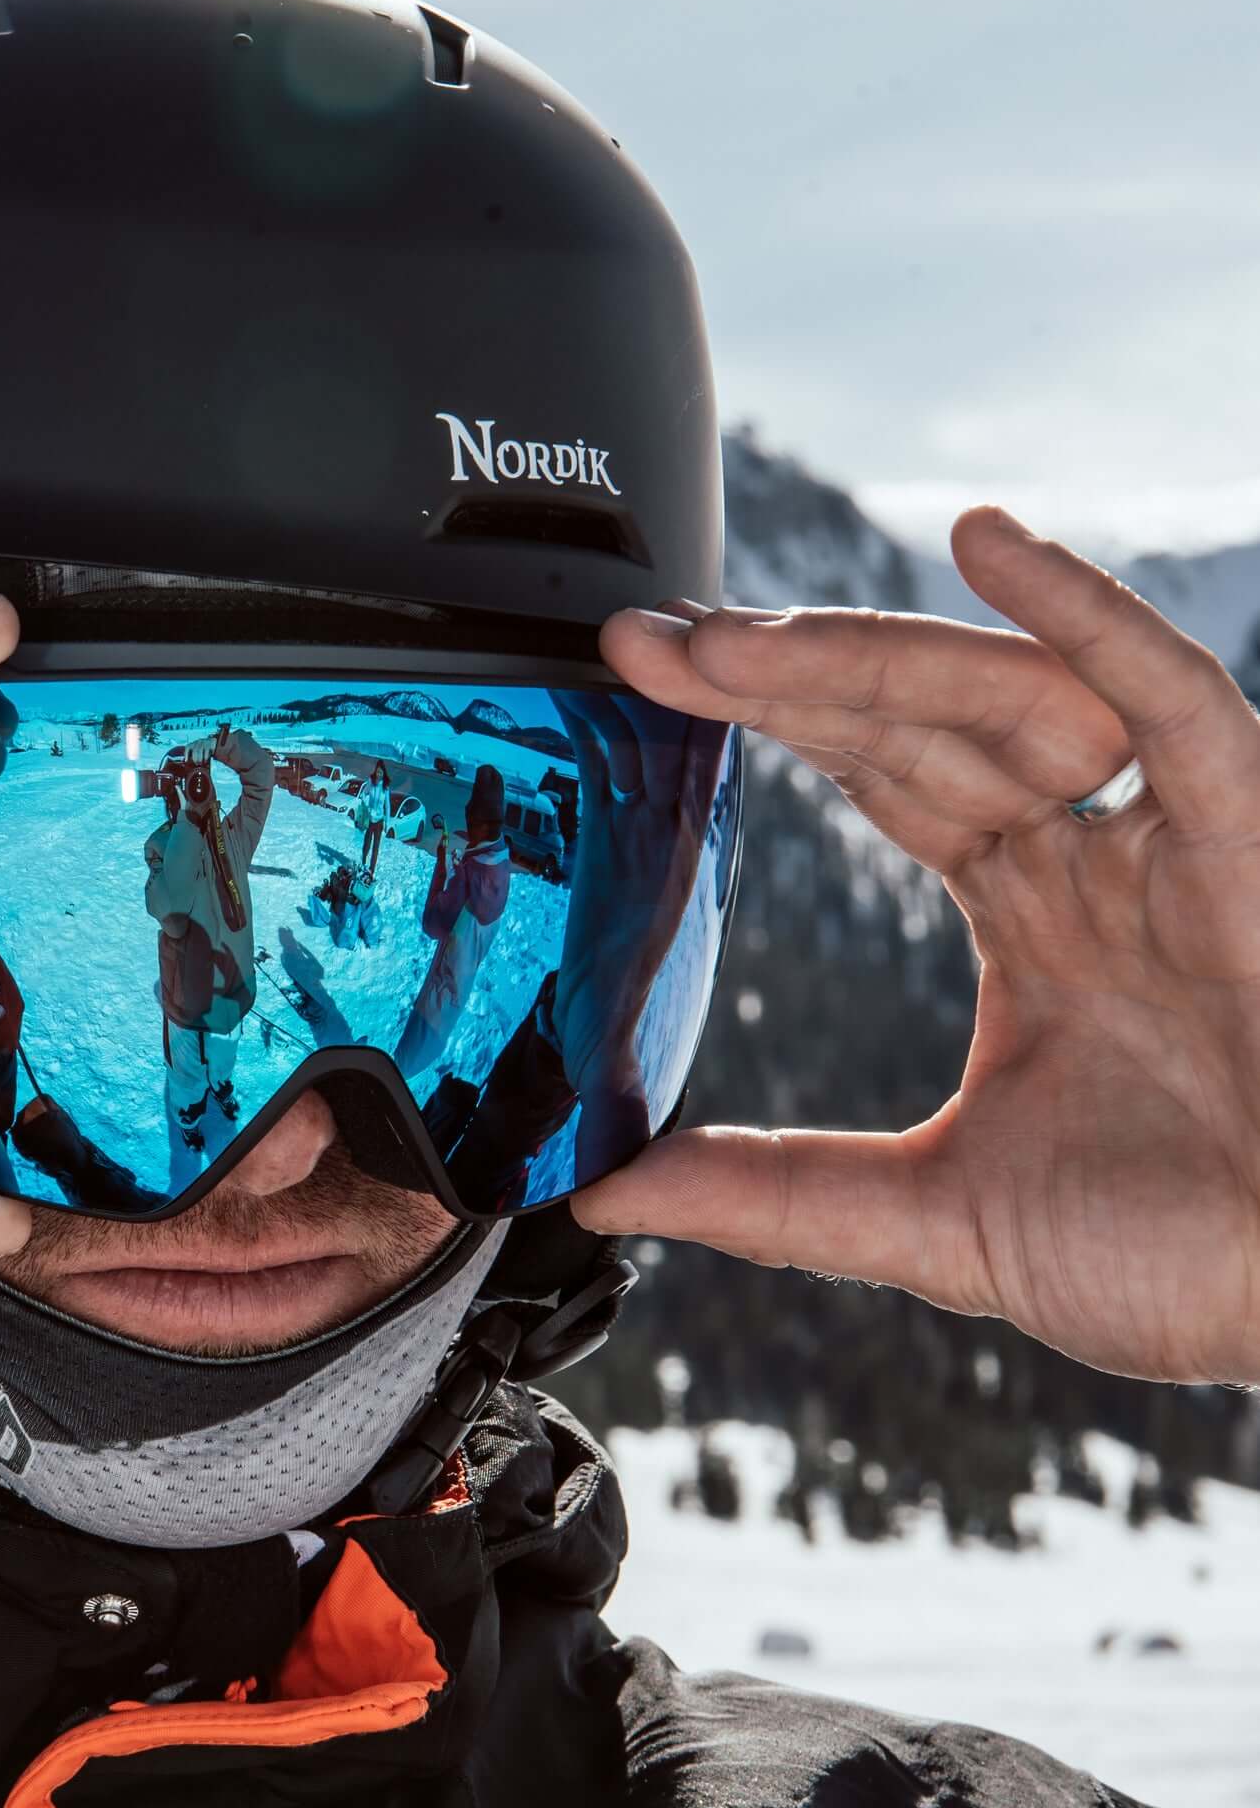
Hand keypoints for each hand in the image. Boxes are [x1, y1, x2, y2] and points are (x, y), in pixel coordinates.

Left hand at [575, 508, 1259, 1383]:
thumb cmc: (1189, 1257)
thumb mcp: (943, 1223)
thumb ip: (781, 1196)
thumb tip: (612, 1190)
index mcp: (1033, 918)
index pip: (882, 777)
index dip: (765, 723)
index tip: (640, 687)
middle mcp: (1094, 857)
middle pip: (918, 719)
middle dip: (779, 673)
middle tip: (644, 643)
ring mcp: (1170, 840)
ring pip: (1010, 696)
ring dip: (872, 656)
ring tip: (735, 643)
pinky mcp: (1249, 839)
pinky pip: (1173, 701)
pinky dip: (1091, 619)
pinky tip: (993, 549)